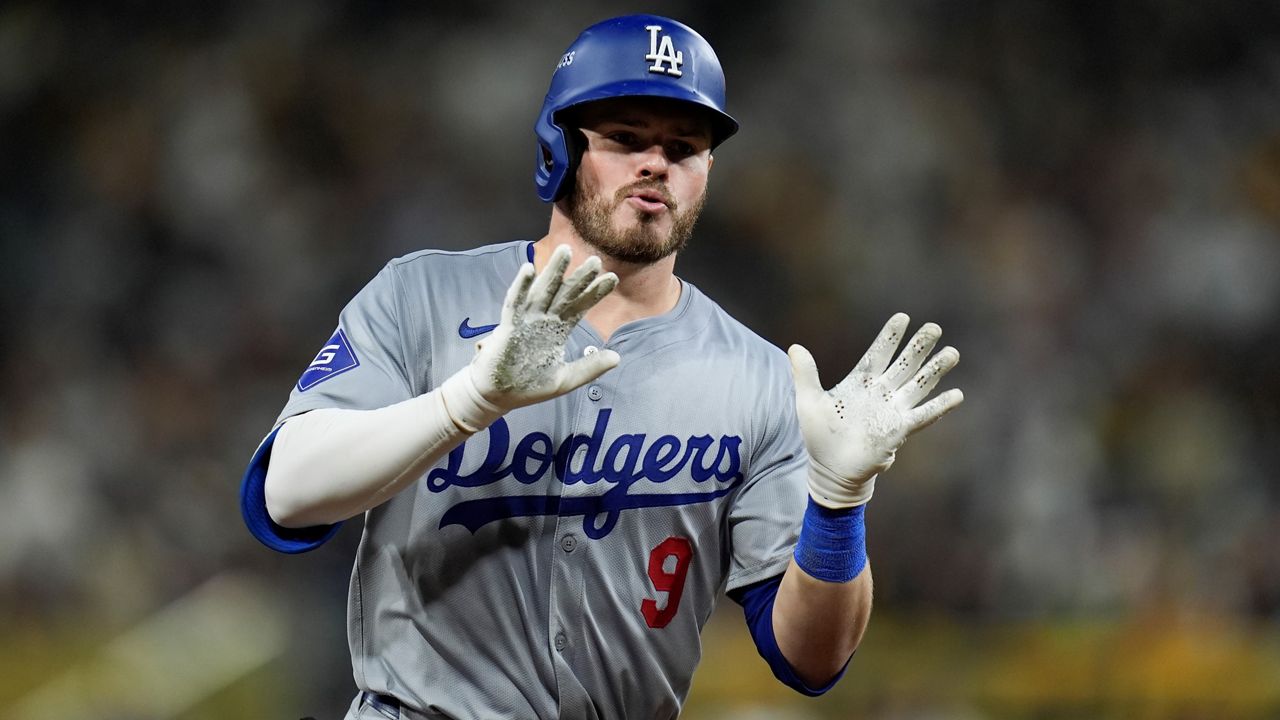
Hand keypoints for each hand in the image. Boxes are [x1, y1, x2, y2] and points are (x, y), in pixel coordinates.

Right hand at [441, 245, 619, 430]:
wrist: (498, 397)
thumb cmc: (528, 387)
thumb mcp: (565, 379)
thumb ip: (589, 367)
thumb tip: (617, 357)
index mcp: (557, 330)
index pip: (579, 306)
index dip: (594, 293)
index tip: (612, 278)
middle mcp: (543, 320)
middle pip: (563, 293)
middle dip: (579, 277)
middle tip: (596, 260)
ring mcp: (525, 321)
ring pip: (541, 291)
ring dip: (552, 272)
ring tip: (565, 251)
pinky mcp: (508, 327)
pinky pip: (514, 304)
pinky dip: (520, 286)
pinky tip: (529, 270)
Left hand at [788, 313, 962, 507]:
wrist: (830, 469)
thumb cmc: (819, 436)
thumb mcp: (808, 402)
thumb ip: (805, 374)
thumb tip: (794, 347)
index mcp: (860, 382)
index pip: (878, 353)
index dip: (890, 336)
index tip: (902, 317)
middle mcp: (880, 393)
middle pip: (904, 364)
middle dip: (919, 346)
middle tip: (934, 327)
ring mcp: (891, 410)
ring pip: (918, 385)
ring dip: (935, 370)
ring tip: (953, 352)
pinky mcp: (898, 430)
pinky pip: (923, 416)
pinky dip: (939, 406)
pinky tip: (957, 395)